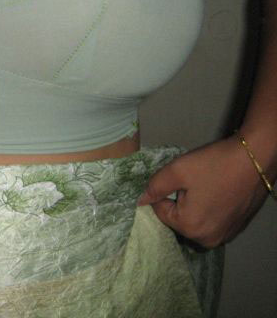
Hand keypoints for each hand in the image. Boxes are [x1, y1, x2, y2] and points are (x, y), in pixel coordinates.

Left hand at [137, 136, 270, 247]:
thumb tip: (141, 201)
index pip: (160, 212)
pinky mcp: (236, 228)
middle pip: (177, 220)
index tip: (179, 179)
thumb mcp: (177, 171)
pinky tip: (216, 193)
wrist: (256, 159)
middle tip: (192, 182)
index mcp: (190, 227)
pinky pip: (211, 221)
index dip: (164, 192)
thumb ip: (155, 187)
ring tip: (205, 187)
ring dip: (193, 206)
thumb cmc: (215, 165)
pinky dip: (208, 209)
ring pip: (194, 221)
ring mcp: (224, 236)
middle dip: (178, 201)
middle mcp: (207, 239)